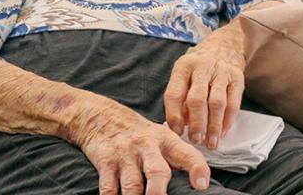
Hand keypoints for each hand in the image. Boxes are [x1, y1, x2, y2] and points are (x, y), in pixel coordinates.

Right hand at [68, 93, 210, 194]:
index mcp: (166, 140)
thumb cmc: (138, 134)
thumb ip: (177, 157)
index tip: (202, 185)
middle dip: (159, 193)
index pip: (186, 153)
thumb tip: (198, 183)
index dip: (197, 168)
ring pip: (132, 185)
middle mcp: (147, 146)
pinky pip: (108, 187)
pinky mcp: (105, 161)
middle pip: (157, 172)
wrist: (100, 116)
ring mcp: (125, 154)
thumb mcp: (160, 137)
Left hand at [163, 23, 245, 149]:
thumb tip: (180, 125)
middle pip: (197, 99)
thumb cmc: (199, 65)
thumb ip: (181, 97)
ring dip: (213, 126)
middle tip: (195, 140)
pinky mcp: (237, 77)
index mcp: (183, 66)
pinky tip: (223, 132)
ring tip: (211, 142)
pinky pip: (234, 102)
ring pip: (217, 102)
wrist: (225, 44)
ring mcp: (221, 71)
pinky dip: (228, 120)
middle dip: (196, 123)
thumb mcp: (184, 74)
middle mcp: (202, 66)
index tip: (176, 132)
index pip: (174, 93)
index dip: (174, 116)